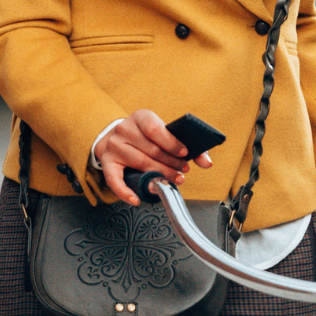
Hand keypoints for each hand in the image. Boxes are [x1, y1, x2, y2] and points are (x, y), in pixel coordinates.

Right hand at [95, 109, 213, 204]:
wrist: (116, 137)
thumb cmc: (146, 137)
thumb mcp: (164, 134)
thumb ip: (186, 146)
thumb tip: (207, 162)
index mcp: (141, 117)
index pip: (156, 129)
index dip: (172, 143)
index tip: (185, 154)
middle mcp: (124, 129)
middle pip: (151, 149)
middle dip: (171, 163)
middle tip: (182, 172)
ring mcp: (114, 145)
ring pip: (140, 163)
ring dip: (158, 175)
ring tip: (172, 180)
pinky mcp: (107, 162)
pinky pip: (114, 180)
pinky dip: (125, 192)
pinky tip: (137, 199)